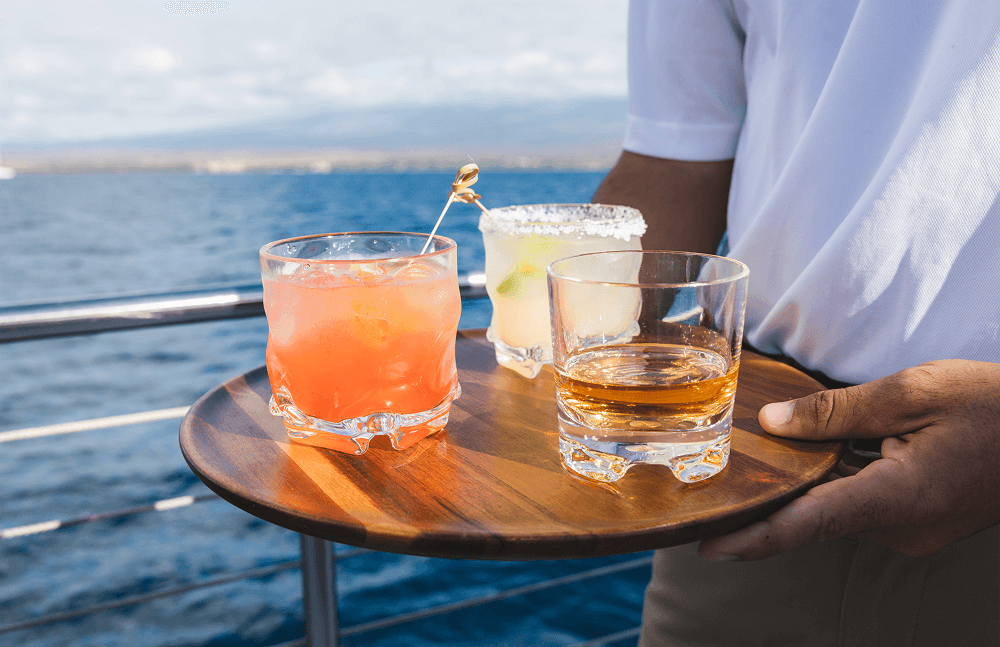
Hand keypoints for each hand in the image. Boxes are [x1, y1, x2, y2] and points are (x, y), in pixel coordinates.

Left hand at [699, 359, 999, 560]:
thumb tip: (773, 423)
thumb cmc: (994, 407)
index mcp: (899, 497)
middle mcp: (901, 528)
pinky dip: (831, 483)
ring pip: (835, 509)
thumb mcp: (914, 391)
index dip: (754, 537)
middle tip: (716, 481)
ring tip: (755, 464)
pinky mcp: (915, 522)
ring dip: (800, 488)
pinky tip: (812, 453)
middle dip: (767, 502)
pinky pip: (858, 505)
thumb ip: (837, 409)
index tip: (708, 546)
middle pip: (814, 516)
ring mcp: (910, 531)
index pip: (809, 524)